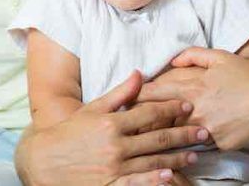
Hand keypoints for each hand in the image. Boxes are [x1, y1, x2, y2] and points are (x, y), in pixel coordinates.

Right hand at [18, 70, 208, 184]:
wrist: (45, 161)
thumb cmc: (70, 133)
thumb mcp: (92, 108)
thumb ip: (119, 93)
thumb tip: (140, 73)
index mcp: (111, 122)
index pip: (148, 113)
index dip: (170, 108)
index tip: (188, 105)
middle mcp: (114, 144)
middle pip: (156, 138)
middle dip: (183, 134)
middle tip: (203, 131)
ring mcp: (113, 167)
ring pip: (152, 161)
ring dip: (176, 158)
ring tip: (195, 155)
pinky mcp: (109, 185)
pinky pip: (137, 183)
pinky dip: (155, 180)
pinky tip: (170, 177)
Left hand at [137, 48, 248, 150]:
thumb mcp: (221, 58)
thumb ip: (194, 56)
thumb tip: (174, 60)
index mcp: (193, 87)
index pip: (156, 93)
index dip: (138, 97)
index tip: (126, 100)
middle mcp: (195, 109)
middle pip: (161, 117)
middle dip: (145, 120)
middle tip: (130, 124)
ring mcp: (206, 129)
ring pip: (178, 133)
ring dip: (166, 134)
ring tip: (149, 138)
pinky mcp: (218, 143)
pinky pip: (203, 142)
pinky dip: (198, 140)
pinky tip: (193, 140)